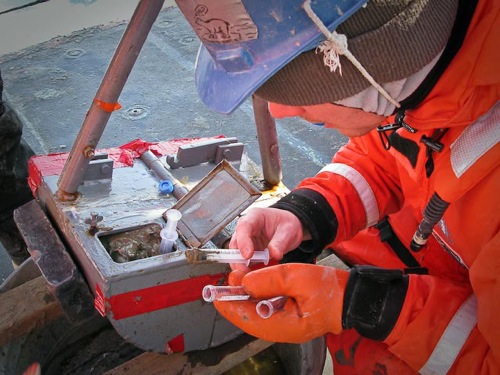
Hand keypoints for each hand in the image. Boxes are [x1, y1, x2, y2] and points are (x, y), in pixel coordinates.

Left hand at [214, 263, 348, 342]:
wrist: (351, 297)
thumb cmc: (329, 289)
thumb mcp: (296, 277)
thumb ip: (268, 280)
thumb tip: (244, 283)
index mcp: (283, 327)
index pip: (248, 318)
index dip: (230, 304)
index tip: (215, 294)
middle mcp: (281, 331)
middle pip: (249, 318)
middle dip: (236, 299)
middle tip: (228, 280)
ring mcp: (285, 327)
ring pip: (256, 314)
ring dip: (246, 297)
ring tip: (238, 280)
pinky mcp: (288, 319)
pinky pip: (266, 311)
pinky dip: (258, 298)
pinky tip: (254, 286)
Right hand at [228, 207, 306, 269]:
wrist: (290, 227)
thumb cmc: (287, 223)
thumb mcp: (288, 231)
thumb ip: (280, 242)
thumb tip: (274, 254)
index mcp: (255, 217)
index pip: (244, 227)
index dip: (243, 242)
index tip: (248, 255)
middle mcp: (246, 227)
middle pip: (235, 242)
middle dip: (238, 258)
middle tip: (245, 271)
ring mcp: (245, 239)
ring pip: (236, 253)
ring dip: (240, 265)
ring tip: (248, 275)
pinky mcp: (248, 250)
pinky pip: (243, 260)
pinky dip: (246, 268)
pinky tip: (252, 275)